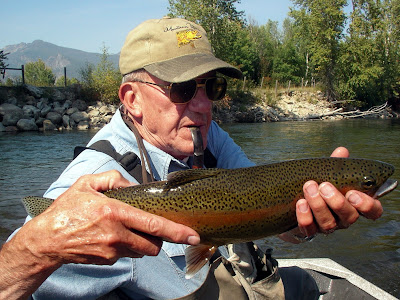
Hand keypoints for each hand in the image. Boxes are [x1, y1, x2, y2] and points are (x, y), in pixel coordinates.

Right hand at [0, 170, 199, 298]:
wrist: (46, 241)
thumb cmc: (67, 210)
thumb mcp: (87, 184)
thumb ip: (113, 178)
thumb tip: (133, 185)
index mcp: (115, 213)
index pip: (153, 225)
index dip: (177, 231)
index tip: (193, 235)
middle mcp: (117, 235)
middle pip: (153, 245)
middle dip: (158, 239)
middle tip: (150, 228)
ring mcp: (112, 252)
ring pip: (141, 251)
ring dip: (141, 242)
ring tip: (123, 229)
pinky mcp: (107, 261)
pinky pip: (126, 255)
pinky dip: (126, 246)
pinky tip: (111, 237)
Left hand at [281, 147, 382, 242]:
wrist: (292, 205)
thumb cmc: (317, 188)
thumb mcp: (326, 175)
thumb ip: (336, 165)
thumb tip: (341, 151)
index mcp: (353, 205)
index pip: (373, 211)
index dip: (367, 205)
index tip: (352, 193)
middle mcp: (343, 219)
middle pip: (349, 216)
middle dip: (337, 201)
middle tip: (324, 186)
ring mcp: (326, 227)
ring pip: (328, 223)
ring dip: (318, 205)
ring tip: (309, 187)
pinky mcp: (308, 232)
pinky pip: (309, 229)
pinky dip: (305, 216)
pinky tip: (300, 203)